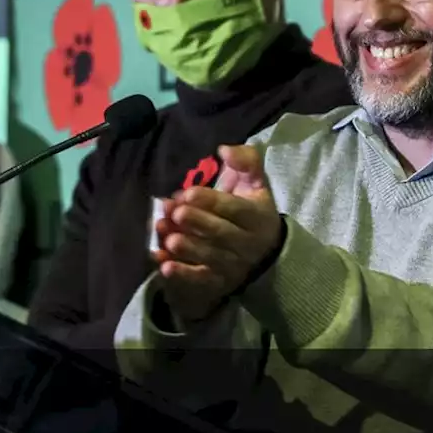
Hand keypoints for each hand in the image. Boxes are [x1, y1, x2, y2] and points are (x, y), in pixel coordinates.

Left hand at [152, 145, 282, 322]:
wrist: (268, 252)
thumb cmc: (253, 209)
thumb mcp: (256, 182)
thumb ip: (245, 161)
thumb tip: (224, 150)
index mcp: (257, 216)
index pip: (236, 209)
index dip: (212, 201)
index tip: (188, 192)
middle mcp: (247, 243)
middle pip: (221, 233)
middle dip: (196, 223)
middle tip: (175, 212)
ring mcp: (233, 265)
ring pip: (209, 256)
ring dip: (186, 247)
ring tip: (166, 237)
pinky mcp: (220, 282)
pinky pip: (201, 279)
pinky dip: (183, 274)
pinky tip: (164, 266)